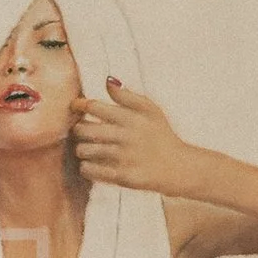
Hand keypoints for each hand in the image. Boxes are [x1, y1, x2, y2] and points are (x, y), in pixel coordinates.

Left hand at [71, 77, 194, 199]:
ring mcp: (124, 157)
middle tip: (84, 132)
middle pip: (83, 129)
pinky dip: (86, 167)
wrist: (179, 167)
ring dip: (82, 149)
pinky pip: (90, 170)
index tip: (77, 108)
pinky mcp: (122, 177)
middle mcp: (126, 136)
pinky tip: (93, 164)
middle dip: (79, 129)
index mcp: (131, 117)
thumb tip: (108, 81)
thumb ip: (128, 95)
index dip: (80, 105)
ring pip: (83, 150)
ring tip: (89, 149)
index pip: (94, 107)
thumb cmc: (161, 135)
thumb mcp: (152, 110)